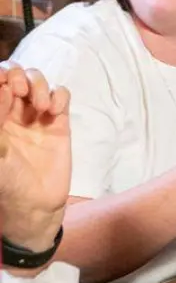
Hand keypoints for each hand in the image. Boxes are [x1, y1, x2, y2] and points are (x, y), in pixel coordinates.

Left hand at [0, 65, 71, 252]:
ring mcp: (36, 117)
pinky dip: (59, 96)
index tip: (5, 90)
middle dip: (18, 76)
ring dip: (39, 85)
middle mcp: (12, 113)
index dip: (0, 78)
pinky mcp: (59, 123)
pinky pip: (62, 96)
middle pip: (15, 76)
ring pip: (38, 81)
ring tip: (41, 106)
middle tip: (20, 91)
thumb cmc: (6, 182)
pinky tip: (54, 112)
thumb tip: (3, 90)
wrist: (34, 205)